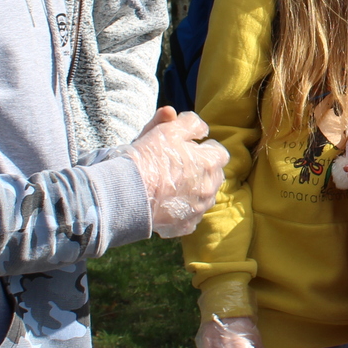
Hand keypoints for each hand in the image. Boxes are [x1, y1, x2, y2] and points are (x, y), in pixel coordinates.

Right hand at [126, 107, 228, 237]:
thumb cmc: (149, 158)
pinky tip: (166, 204)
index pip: (219, 153)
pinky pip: (189, 216)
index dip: (204, 149)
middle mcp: (210, 188)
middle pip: (214, 176)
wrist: (128, 191)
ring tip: (172, 186)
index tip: (189, 149)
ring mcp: (199, 209)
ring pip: (203, 197)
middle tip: (180, 167)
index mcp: (210, 163)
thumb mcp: (168, 130)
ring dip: (194, 191)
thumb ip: (189, 123)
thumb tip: (201, 128)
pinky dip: (182, 210)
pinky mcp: (185, 224)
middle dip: (202, 171)